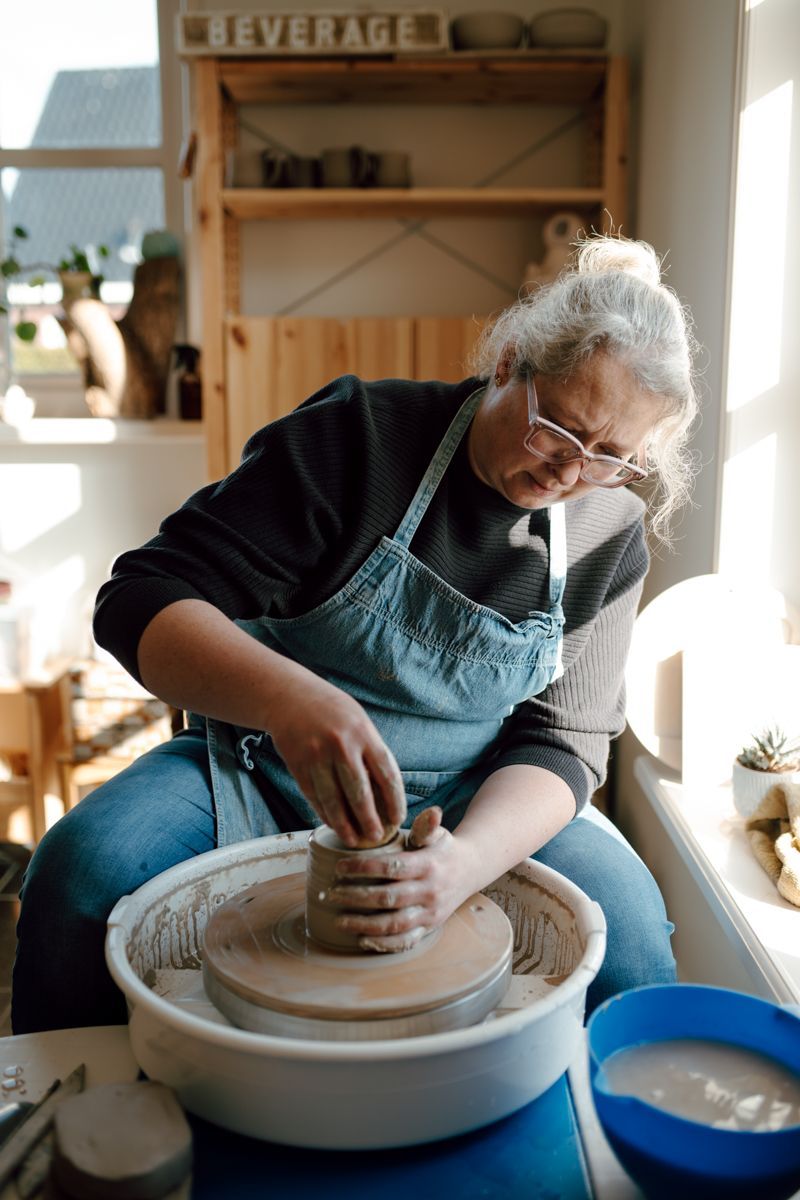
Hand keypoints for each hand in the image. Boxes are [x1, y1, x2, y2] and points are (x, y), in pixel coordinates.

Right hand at [266, 669, 405, 846]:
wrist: (290, 696)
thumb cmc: (332, 712)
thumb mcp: (359, 722)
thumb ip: (371, 752)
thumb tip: (386, 792)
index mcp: (364, 734)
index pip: (386, 774)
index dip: (394, 801)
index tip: (398, 819)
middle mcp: (341, 745)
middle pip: (359, 792)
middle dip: (369, 819)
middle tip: (376, 838)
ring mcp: (317, 756)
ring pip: (333, 800)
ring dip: (344, 824)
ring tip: (353, 840)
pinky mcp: (298, 764)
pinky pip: (313, 796)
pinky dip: (323, 812)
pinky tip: (332, 823)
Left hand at [326, 807, 480, 951]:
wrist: (470, 870)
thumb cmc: (443, 849)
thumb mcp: (437, 834)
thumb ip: (427, 826)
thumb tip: (433, 811)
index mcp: (428, 865)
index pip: (392, 868)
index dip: (364, 868)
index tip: (339, 867)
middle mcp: (430, 891)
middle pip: (389, 898)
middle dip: (357, 897)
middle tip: (332, 893)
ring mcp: (430, 913)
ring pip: (395, 924)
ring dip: (364, 924)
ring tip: (339, 920)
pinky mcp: (429, 928)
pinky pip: (406, 941)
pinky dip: (384, 944)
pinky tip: (362, 939)